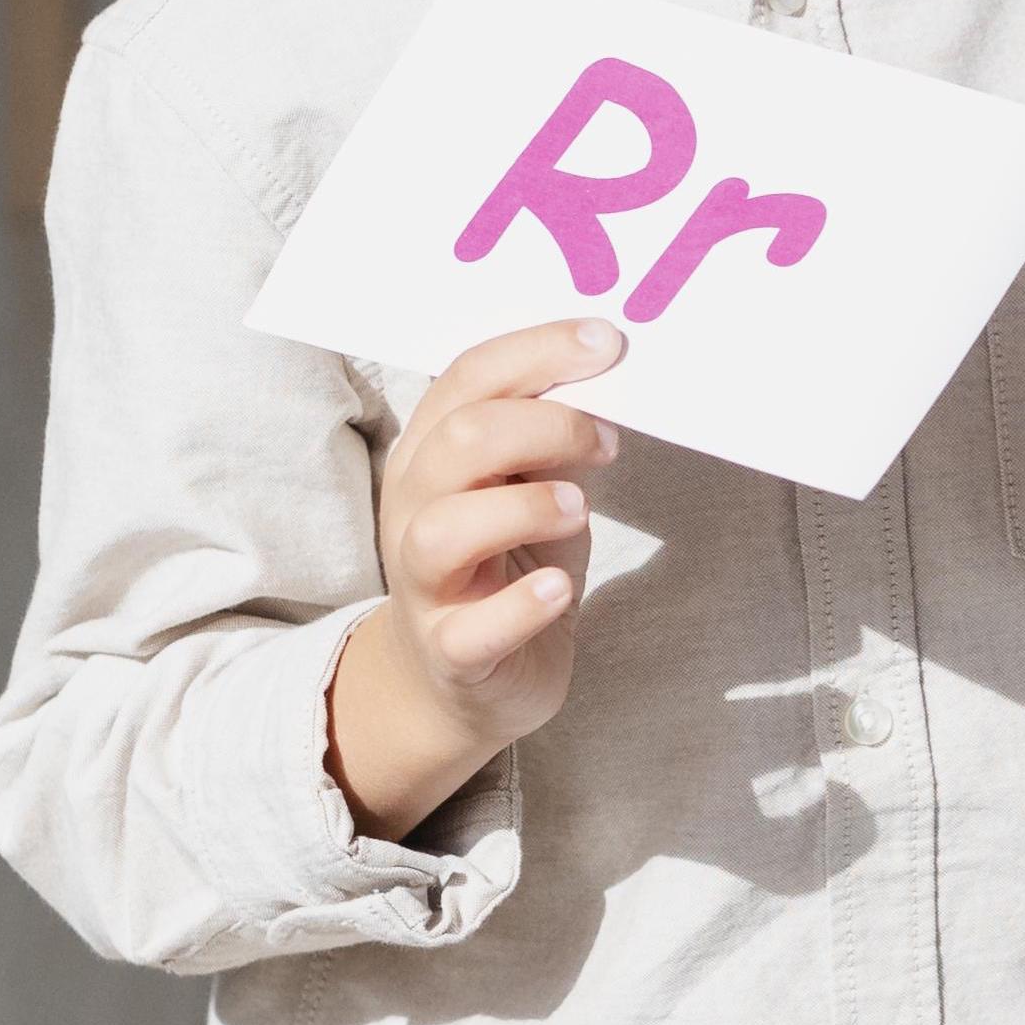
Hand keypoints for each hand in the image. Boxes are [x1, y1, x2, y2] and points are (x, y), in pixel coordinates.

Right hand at [327, 318, 624, 836]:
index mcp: (432, 452)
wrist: (463, 680)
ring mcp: (425, 583)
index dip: (539, 352)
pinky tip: (557, 588)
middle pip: (460, 439)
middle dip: (546, 425)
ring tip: (578, 508)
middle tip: (606, 442)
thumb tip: (602, 368)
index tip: (608, 344)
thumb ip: (548, 435)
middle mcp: (416, 509)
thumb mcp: (529, 486)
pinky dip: (520, 605)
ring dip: (525, 507)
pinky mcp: (450, 651)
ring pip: (446, 528)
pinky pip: (471, 629)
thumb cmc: (505, 564)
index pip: (469, 377)